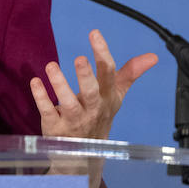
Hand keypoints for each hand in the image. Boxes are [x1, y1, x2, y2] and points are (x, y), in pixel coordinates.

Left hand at [30, 30, 157, 139]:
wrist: (85, 154)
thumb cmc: (100, 116)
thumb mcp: (116, 96)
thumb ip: (130, 74)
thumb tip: (153, 56)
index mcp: (107, 97)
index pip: (108, 74)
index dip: (102, 53)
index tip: (94, 33)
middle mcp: (92, 108)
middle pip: (91, 92)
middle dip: (86, 76)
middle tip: (79, 58)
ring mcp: (74, 120)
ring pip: (67, 103)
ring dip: (59, 84)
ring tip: (51, 65)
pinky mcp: (55, 128)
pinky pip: (48, 112)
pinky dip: (41, 97)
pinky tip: (35, 81)